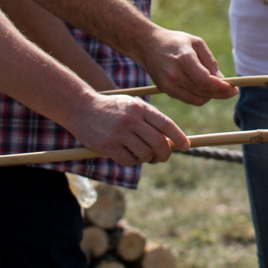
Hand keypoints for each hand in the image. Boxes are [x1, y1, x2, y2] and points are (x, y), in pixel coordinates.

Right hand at [67, 94, 188, 165]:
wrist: (80, 107)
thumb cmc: (112, 108)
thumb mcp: (132, 105)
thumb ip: (150, 119)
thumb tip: (170, 139)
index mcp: (141, 108)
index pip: (167, 125)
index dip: (179, 137)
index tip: (186, 146)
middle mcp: (132, 120)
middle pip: (159, 142)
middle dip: (165, 153)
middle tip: (163, 157)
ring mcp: (119, 133)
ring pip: (145, 153)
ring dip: (148, 158)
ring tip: (145, 156)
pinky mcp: (108, 145)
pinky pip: (129, 160)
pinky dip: (133, 162)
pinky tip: (130, 156)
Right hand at [137, 28, 237, 105]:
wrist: (148, 45)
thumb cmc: (176, 41)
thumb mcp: (196, 43)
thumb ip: (210, 61)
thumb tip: (221, 80)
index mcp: (184, 60)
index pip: (206, 81)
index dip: (222, 87)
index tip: (234, 87)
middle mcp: (175, 75)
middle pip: (204, 92)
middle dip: (221, 93)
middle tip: (232, 89)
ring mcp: (169, 85)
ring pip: (198, 99)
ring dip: (212, 96)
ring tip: (220, 88)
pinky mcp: (166, 91)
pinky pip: (189, 100)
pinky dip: (200, 97)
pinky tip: (206, 89)